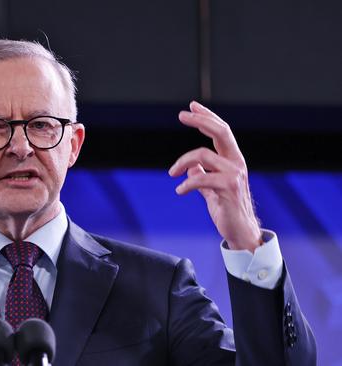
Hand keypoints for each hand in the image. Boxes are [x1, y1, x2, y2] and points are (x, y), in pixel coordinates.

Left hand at [168, 101, 261, 251]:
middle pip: (221, 132)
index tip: (192, 107)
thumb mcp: (212, 189)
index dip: (207, 117)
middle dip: (201, 120)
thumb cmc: (227, 209)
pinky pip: (201, 179)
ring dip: (182, 162)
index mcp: (232, 160)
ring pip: (203, 155)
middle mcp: (236, 163)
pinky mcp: (229, 188)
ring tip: (172, 174)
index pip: (221, 131)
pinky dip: (186, 184)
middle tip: (181, 115)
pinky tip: (179, 190)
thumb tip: (192, 167)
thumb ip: (203, 176)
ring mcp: (234, 175)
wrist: (240, 232)